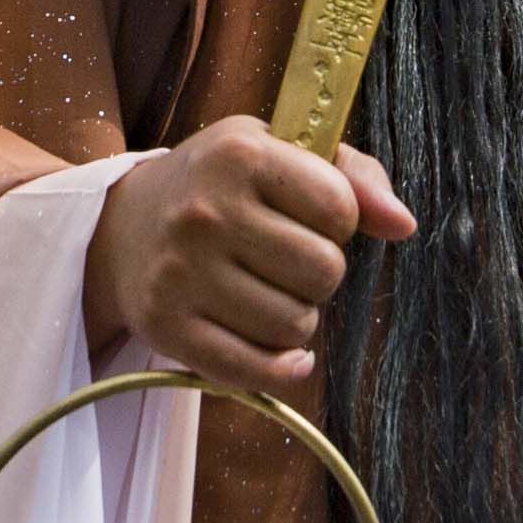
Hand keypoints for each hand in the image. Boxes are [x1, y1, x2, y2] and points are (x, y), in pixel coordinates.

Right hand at [81, 119, 415, 387]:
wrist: (119, 227)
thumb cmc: (216, 186)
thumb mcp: (276, 151)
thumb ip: (352, 177)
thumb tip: (403, 225)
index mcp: (239, 154)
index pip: (340, 209)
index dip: (337, 221)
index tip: (305, 217)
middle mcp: (205, 211)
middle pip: (324, 272)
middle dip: (318, 273)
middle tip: (282, 262)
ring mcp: (181, 273)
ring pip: (295, 326)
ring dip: (296, 319)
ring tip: (265, 294)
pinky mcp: (166, 328)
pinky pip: (255, 371)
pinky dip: (281, 369)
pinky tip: (281, 354)